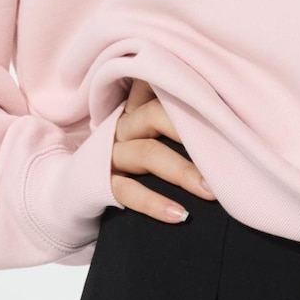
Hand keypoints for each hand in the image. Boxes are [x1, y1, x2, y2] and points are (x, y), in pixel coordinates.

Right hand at [110, 79, 219, 222]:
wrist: (72, 192)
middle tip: (227, 148)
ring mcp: (110, 154)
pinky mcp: (99, 183)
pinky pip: (127, 191)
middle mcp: (123, 126)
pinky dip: (154, 203)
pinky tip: (179, 215)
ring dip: (182, 172)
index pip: (157, 86)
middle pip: (156, 115)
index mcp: (136, 110)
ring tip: (211, 190)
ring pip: (147, 153)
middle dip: (192, 130)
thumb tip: (224, 116)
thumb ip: (173, 119)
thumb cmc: (126, 163)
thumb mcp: (147, 134)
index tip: (217, 92)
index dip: (183, 84)